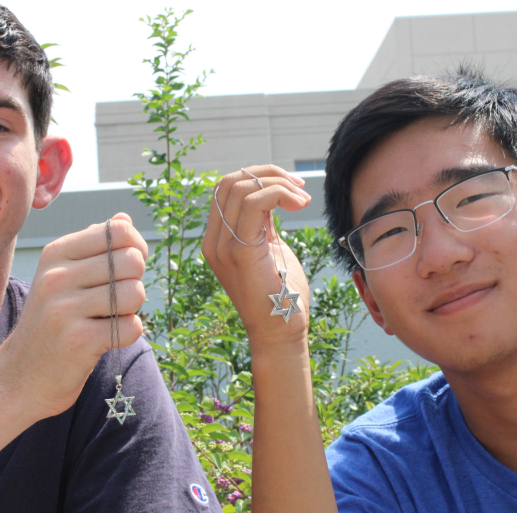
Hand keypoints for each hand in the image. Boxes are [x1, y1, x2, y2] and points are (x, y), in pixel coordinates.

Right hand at [0, 213, 147, 418]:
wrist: (19, 378)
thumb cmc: (50, 325)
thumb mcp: (63, 278)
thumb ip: (95, 248)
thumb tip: (124, 220)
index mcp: (56, 254)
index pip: (119, 231)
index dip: (136, 249)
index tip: (124, 270)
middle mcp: (57, 276)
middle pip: (132, 260)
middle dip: (135, 282)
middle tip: (115, 301)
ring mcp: (65, 308)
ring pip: (135, 293)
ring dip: (131, 311)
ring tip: (107, 320)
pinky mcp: (78, 340)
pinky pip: (131, 327)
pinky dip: (126, 335)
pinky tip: (103, 340)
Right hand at [202, 166, 312, 348]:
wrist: (280, 333)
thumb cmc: (282, 295)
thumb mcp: (269, 250)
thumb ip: (263, 224)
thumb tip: (271, 194)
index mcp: (218, 240)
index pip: (226, 189)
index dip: (258, 177)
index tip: (291, 187)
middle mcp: (213, 242)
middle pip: (230, 182)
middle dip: (269, 174)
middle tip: (300, 188)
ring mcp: (222, 247)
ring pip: (241, 188)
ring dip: (278, 183)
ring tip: (302, 199)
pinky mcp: (240, 252)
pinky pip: (254, 204)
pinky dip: (279, 194)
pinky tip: (299, 205)